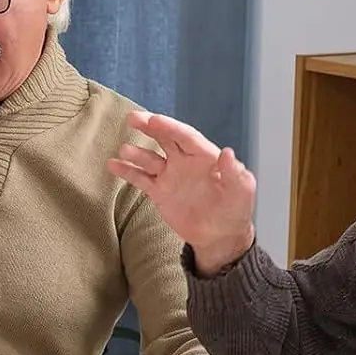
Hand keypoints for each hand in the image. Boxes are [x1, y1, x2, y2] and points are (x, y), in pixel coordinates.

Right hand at [107, 110, 257, 273]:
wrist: (220, 236)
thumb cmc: (235, 211)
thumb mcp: (242, 192)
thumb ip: (235, 173)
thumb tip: (227, 152)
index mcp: (205, 156)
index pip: (186, 136)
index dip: (170, 127)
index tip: (155, 120)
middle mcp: (185, 161)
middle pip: (165, 138)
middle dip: (149, 127)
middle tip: (133, 118)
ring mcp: (171, 175)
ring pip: (150, 158)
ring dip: (136, 153)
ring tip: (125, 150)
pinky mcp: (160, 192)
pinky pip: (140, 178)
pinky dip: (127, 171)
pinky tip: (113, 164)